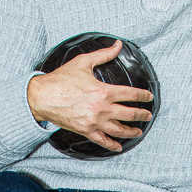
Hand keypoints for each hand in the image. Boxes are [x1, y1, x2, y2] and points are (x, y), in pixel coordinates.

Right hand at [27, 39, 153, 152]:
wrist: (42, 96)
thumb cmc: (61, 79)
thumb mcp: (83, 62)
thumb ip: (103, 54)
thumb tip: (118, 45)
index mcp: (103, 91)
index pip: (130, 95)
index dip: (143, 96)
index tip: (148, 97)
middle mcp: (101, 109)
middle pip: (129, 114)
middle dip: (142, 115)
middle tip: (148, 115)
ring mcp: (94, 122)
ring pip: (119, 130)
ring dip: (131, 131)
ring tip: (139, 131)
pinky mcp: (85, 131)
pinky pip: (103, 140)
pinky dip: (112, 145)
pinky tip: (119, 146)